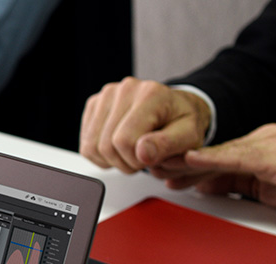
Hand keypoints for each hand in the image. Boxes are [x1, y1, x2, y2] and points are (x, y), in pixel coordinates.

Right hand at [79, 77, 211, 173]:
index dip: (135, 160)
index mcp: (151, 94)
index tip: (150, 159)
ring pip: (91, 147)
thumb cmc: (182, 121)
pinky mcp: (94, 104)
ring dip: (111, 160)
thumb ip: (167, 145)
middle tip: (142, 158)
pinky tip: (118, 148)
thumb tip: (142, 153)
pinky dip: (100, 154)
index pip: (124, 141)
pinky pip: (86, 143)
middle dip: (124, 162)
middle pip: (106, 146)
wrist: (175, 108)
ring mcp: (106, 95)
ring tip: (131, 153)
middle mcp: (125, 89)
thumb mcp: (189, 136)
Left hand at [160, 124, 275, 229]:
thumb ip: (232, 182)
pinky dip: (214, 161)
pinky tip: (193, 162)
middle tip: (154, 168)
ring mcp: (275, 146)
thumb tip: (200, 183)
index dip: (188, 162)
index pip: (217, 153)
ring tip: (165, 168)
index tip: (163, 168)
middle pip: (216, 152)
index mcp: (264, 144)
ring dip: (191, 163)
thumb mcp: (260, 191)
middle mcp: (269, 139)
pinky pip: (240, 159)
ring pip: (223, 154)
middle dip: (183, 162)